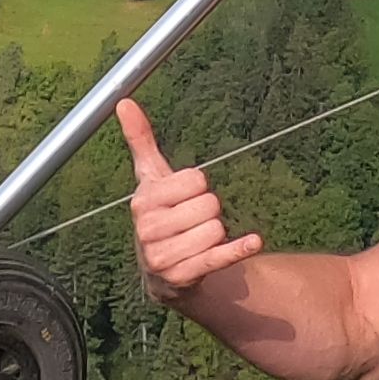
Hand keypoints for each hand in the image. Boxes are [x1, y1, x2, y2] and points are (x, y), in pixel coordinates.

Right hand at [114, 99, 259, 307]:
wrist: (160, 271)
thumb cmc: (160, 215)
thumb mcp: (150, 179)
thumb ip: (140, 140)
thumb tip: (124, 101)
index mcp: (142, 201)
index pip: (195, 179)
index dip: (198, 186)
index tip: (185, 197)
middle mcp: (148, 229)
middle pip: (209, 204)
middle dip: (209, 211)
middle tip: (193, 221)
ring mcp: (162, 257)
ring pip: (216, 230)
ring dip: (217, 234)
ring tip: (198, 240)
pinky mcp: (182, 277)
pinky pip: (219, 258)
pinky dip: (239, 249)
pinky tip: (254, 241)